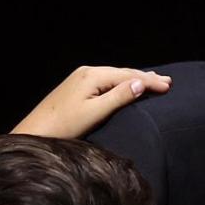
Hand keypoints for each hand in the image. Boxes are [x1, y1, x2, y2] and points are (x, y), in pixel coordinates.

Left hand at [9, 65, 172, 138]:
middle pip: (122, 73)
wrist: (35, 132)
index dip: (149, 81)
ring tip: (152, 81)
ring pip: (114, 76)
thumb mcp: (95, 113)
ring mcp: (80, 78)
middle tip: (166, 81)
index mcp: (92, 75)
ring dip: (134, 79)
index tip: (168, 86)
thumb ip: (118, 97)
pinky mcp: (76, 87)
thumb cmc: (64, 126)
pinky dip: (121, 83)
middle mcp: (86, 72)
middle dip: (144, 77)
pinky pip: (105, 81)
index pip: (128, 75)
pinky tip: (126, 86)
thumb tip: (139, 83)